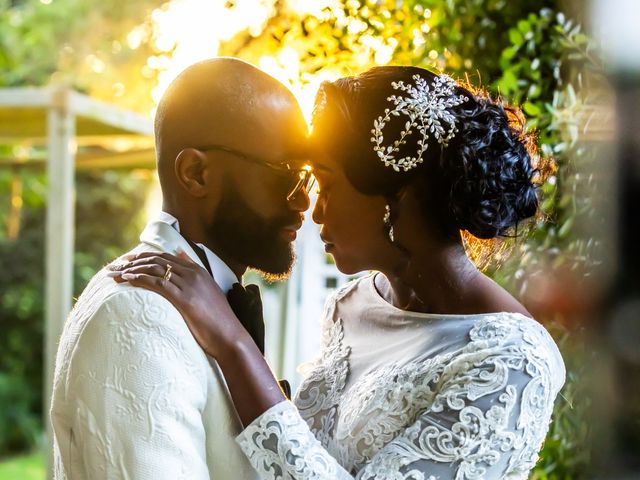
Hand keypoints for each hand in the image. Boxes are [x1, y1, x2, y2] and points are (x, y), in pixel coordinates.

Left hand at [108, 251, 248, 357]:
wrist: (229, 336)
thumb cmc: (218, 319)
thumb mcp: (208, 290)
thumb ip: (194, 273)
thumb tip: (181, 254)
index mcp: (198, 270)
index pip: (166, 257)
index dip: (145, 257)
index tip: (128, 260)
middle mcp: (193, 274)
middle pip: (157, 261)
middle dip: (134, 261)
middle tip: (116, 265)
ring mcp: (189, 285)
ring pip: (155, 270)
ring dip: (132, 270)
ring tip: (115, 274)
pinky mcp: (185, 299)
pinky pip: (158, 284)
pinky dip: (140, 279)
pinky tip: (127, 280)